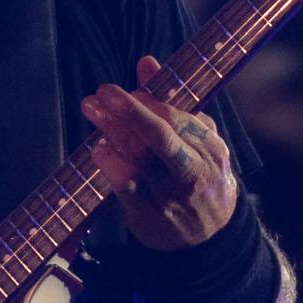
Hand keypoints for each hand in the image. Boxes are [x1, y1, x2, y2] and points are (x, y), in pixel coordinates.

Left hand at [83, 56, 237, 251]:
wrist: (208, 241)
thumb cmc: (200, 180)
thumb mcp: (198, 141)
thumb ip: (173, 101)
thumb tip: (146, 61)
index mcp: (211, 150)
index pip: (179, 118)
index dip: (149, 102)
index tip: (126, 91)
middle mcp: (193, 171)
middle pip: (159, 135)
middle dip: (128, 109)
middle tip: (102, 92)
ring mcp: (170, 194)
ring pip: (139, 157)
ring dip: (111, 129)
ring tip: (91, 109)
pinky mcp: (149, 212)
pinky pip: (125, 184)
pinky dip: (109, 163)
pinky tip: (98, 148)